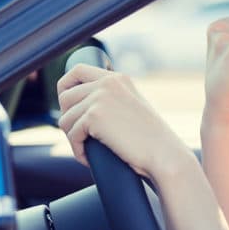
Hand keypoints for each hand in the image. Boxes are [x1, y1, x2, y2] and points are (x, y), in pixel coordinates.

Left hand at [57, 64, 189, 180]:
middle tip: (80, 135)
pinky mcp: (94, 116)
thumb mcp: (132, 108)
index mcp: (118, 78)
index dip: (65, 87)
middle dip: (68, 118)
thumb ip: (112, 100)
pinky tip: (88, 158)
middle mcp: (107, 82)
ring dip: (73, 137)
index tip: (67, 106)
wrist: (163, 154)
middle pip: (65, 96)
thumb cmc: (151, 139)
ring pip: (65, 118)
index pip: (77, 70)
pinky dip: (77, 150)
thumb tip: (82, 107)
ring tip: (86, 149)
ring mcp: (100, 98)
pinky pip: (72, 134)